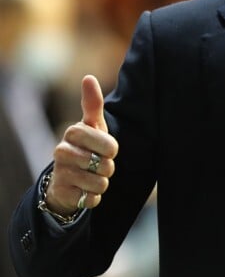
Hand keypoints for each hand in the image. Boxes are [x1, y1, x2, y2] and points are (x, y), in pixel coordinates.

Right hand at [46, 75, 118, 215]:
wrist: (66, 179)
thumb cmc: (86, 148)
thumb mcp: (92, 126)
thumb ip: (92, 104)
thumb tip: (88, 77)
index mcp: (72, 133)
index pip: (107, 142)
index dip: (111, 148)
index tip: (108, 149)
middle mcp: (61, 151)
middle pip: (105, 164)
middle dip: (109, 167)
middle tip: (99, 164)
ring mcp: (61, 173)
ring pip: (100, 182)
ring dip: (102, 183)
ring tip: (91, 177)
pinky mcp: (63, 193)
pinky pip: (92, 199)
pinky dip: (93, 197)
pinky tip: (84, 190)